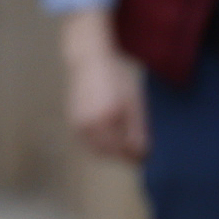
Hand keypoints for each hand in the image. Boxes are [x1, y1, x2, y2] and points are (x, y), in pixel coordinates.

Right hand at [60, 12, 149, 166]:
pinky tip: (110, 136)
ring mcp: (79, 125)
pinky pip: (88, 142)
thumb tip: (142, 153)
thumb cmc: (116, 77)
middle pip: (110, 152)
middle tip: (136, 152)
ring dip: (111, 152)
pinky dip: (100, 145)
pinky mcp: (73, 123)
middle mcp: (90, 124)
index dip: (135, 155)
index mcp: (108, 118)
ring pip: (97, 150)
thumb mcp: (133, 100)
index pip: (123, 148)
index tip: (145, 156)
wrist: (89, 62)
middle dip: (123, 154)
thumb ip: (137, 129)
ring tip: (124, 143)